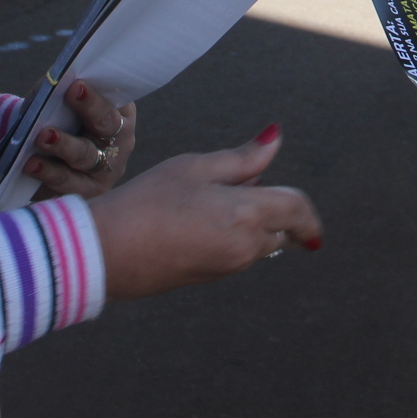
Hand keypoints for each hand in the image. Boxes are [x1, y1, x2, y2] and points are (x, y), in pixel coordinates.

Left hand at [25, 82, 135, 199]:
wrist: (48, 157)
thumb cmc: (60, 121)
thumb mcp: (63, 105)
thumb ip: (60, 93)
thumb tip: (53, 84)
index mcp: (119, 113)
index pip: (112, 101)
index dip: (95, 97)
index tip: (75, 86)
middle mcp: (119, 142)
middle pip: (105, 128)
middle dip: (87, 112)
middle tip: (56, 117)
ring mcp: (105, 170)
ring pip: (86, 157)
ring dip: (63, 147)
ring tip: (41, 138)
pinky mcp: (87, 192)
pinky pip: (67, 184)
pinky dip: (47, 173)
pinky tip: (31, 165)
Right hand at [85, 124, 323, 301]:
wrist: (107, 252)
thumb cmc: (147, 201)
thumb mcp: (194, 168)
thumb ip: (242, 158)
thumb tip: (276, 139)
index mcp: (248, 215)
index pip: (297, 210)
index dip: (307, 210)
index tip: (310, 214)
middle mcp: (246, 247)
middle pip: (282, 230)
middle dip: (278, 211)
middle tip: (249, 182)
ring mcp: (229, 267)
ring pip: (261, 245)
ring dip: (256, 224)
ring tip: (214, 196)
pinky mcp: (210, 278)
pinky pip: (239, 255)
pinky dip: (236, 237)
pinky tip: (201, 219)